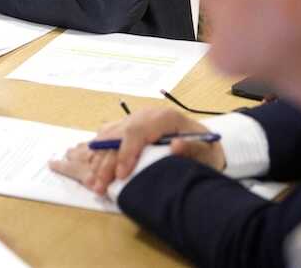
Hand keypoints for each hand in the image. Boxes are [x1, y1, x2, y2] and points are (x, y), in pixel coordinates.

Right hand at [48, 108, 223, 194]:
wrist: (201, 144)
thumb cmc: (204, 149)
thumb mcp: (207, 151)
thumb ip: (194, 150)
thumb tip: (176, 146)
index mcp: (162, 117)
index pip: (135, 131)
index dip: (125, 153)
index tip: (122, 176)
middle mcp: (143, 116)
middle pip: (116, 135)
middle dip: (106, 161)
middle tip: (101, 186)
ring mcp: (132, 121)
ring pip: (106, 137)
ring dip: (98, 161)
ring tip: (95, 184)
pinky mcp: (125, 129)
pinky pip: (104, 139)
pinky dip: (97, 156)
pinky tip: (94, 173)